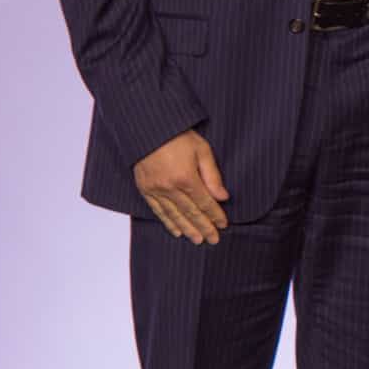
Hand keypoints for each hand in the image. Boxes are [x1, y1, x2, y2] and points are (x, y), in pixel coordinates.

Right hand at [133, 129, 230, 243]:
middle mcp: (169, 187)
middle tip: (214, 240)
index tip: (224, 225)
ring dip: (188, 229)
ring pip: (174, 215)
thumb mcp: (202, 150)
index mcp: (186, 177)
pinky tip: (177, 231)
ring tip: (198, 240)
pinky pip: (158, 211)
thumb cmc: (178, 136)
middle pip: (190, 213)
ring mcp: (155, 190)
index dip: (215, 215)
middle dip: (204, 227)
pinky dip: (168, 223)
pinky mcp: (145, 189)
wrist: (149, 128)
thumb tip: (223, 197)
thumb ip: (212, 175)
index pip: (204, 203)